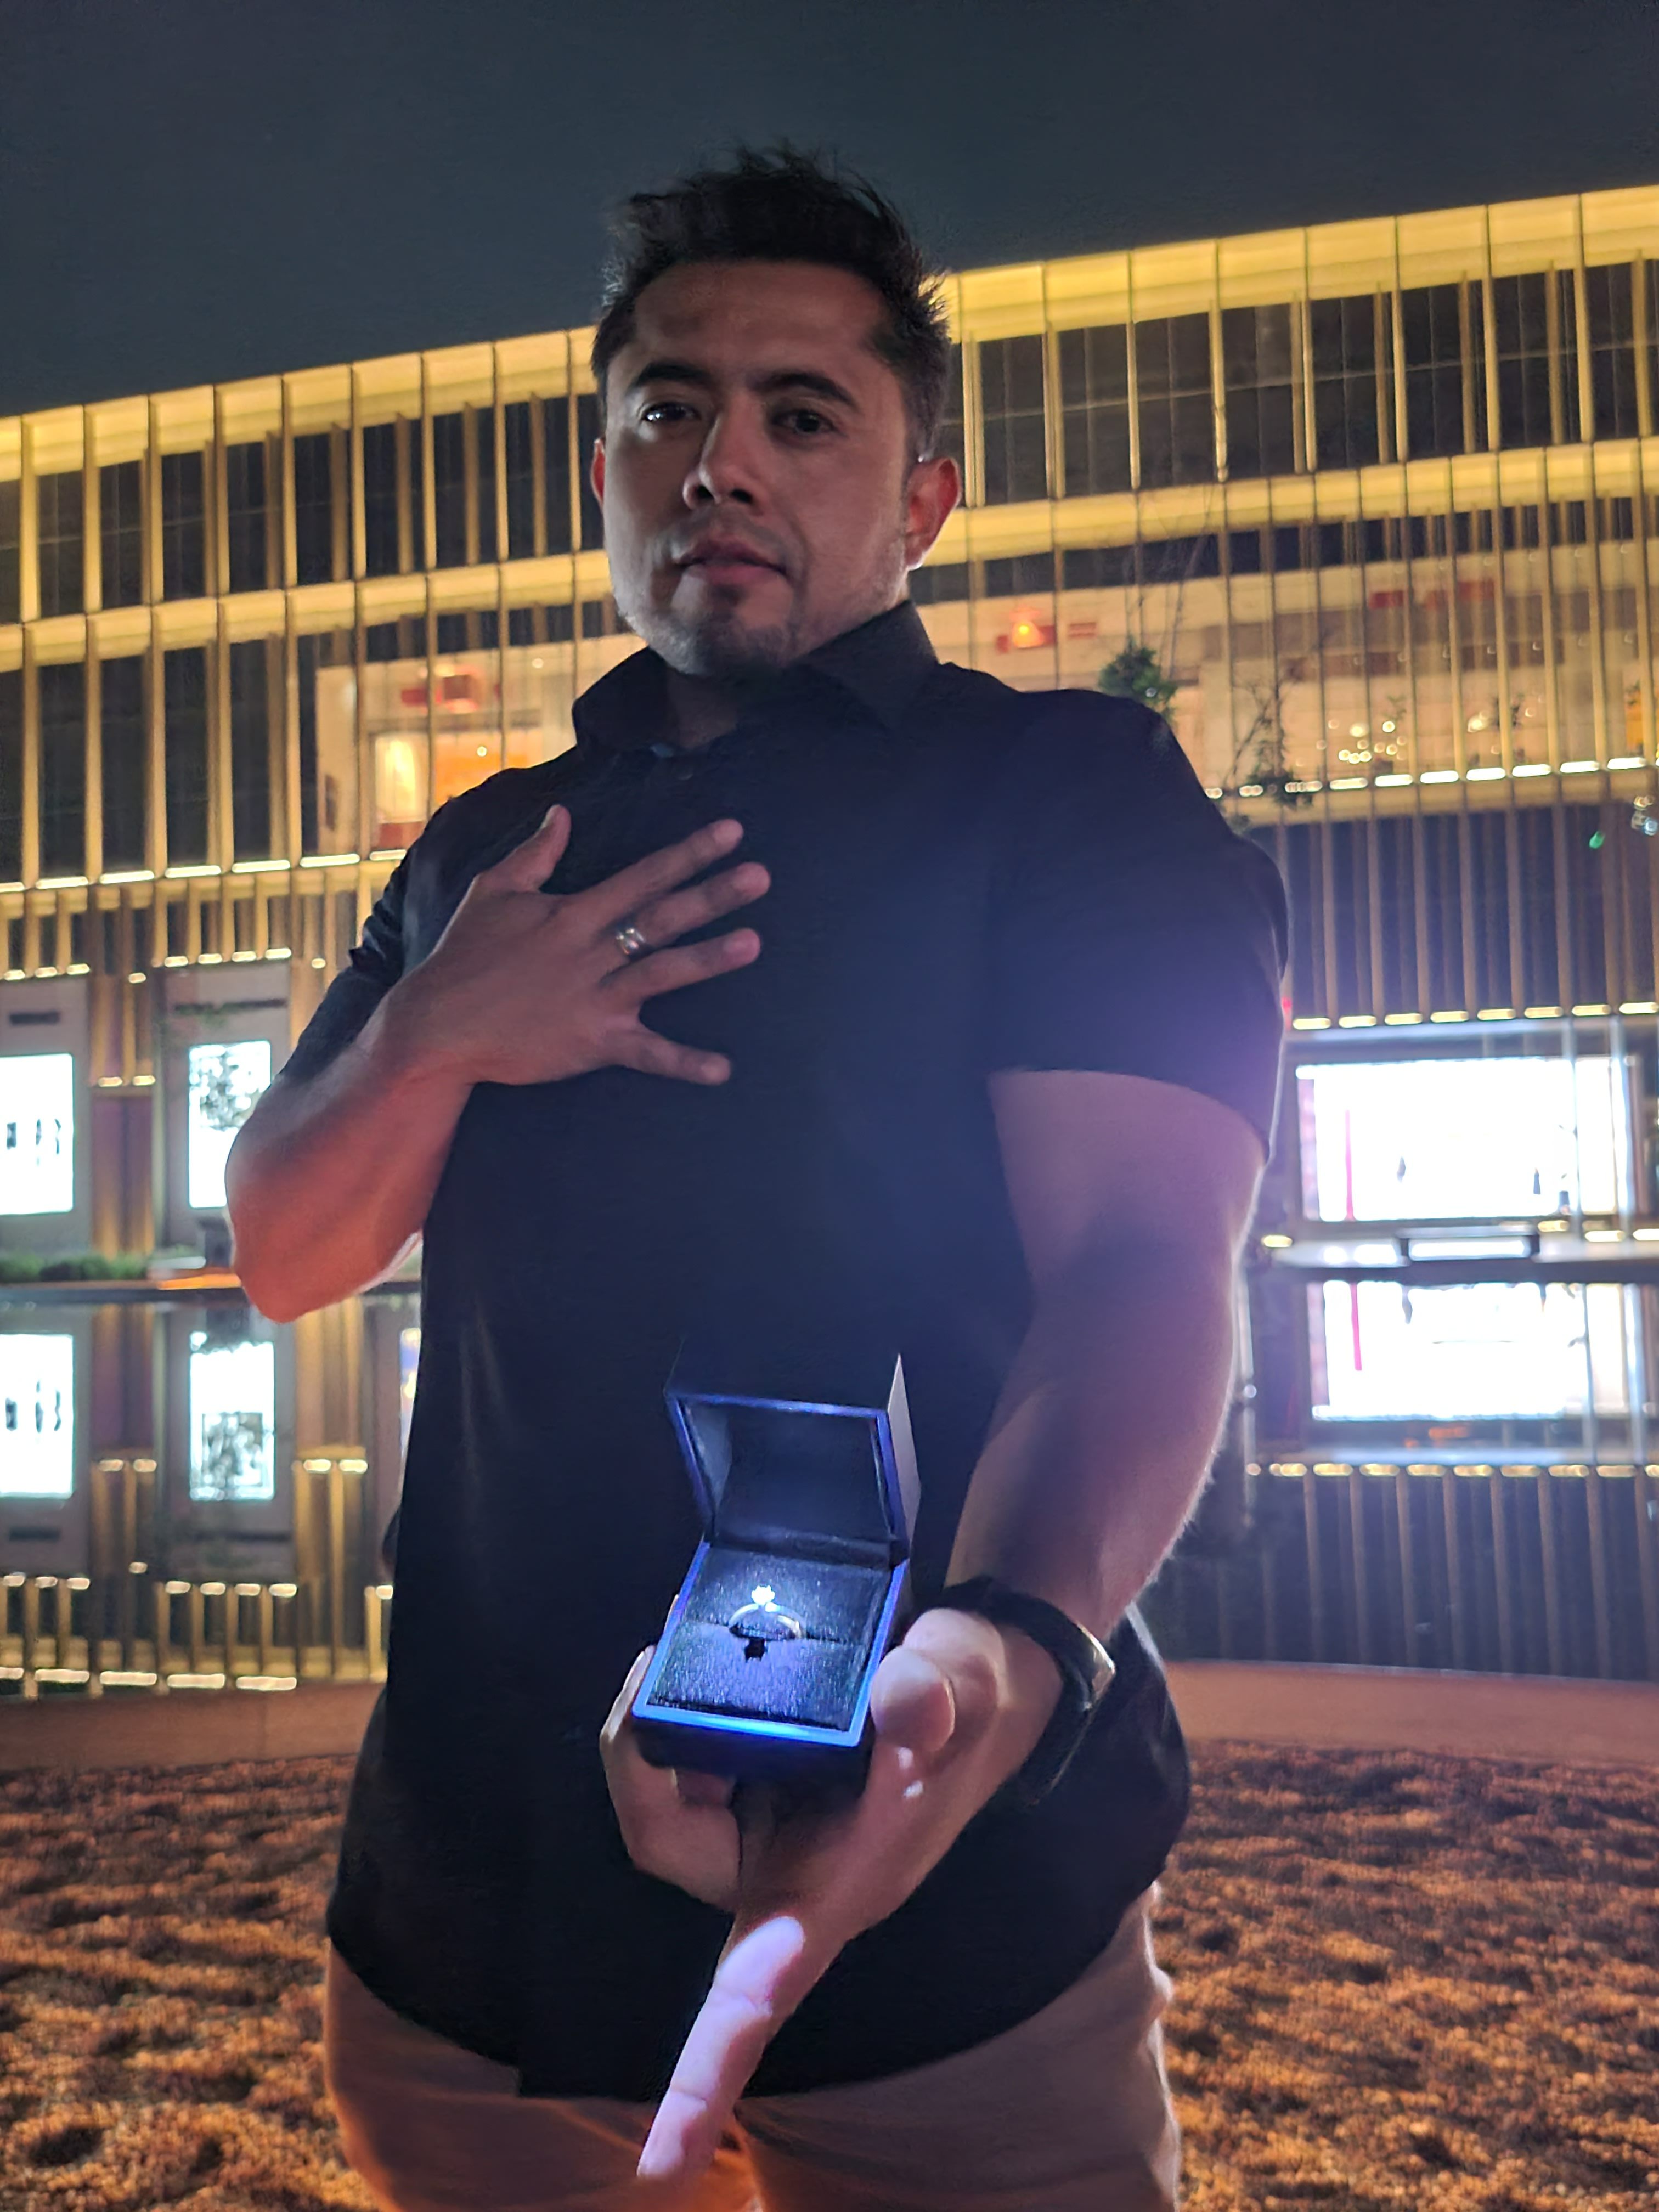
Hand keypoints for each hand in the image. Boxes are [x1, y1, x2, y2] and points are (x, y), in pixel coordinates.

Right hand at [388, 808, 767, 1088]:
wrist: (436, 1025)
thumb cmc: (464, 956)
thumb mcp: (493, 892)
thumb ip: (535, 853)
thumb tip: (562, 813)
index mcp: (572, 913)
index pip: (642, 876)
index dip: (688, 853)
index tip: (731, 833)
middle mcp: (590, 951)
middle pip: (661, 917)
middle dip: (713, 894)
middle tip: (761, 875)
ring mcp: (594, 998)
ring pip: (661, 973)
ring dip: (709, 959)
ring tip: (754, 943)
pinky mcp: (592, 1042)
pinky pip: (646, 1053)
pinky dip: (683, 1062)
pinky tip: (723, 1069)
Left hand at [599, 1607, 1062, 2187]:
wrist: (972, 1669)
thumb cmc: (974, 1697)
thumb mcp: (967, 1685)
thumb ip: (938, 1699)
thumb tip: (910, 1706)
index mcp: (834, 1892)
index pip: (753, 2000)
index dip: (703, 2079)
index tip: (659, 2166)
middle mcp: (784, 1873)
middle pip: (667, 1845)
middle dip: (642, 1762)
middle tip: (652, 1669)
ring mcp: (763, 1826)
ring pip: (663, 1795)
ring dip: (653, 1726)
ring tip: (675, 1646)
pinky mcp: (751, 1780)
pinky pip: (677, 1758)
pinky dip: (673, 1704)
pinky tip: (690, 1648)